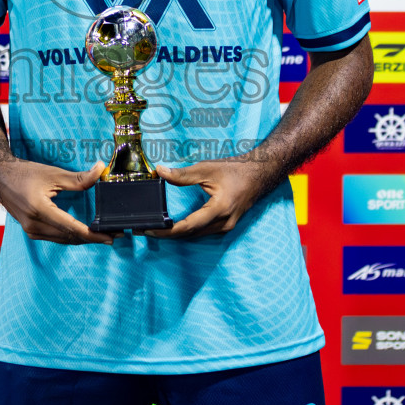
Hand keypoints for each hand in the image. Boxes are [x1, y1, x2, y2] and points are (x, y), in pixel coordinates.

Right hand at [0, 160, 112, 244]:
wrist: (0, 177)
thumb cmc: (25, 173)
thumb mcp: (53, 174)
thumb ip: (79, 178)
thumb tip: (100, 170)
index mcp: (39, 210)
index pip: (71, 227)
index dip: (92, 234)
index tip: (109, 236)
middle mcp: (34, 225)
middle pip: (69, 237)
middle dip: (92, 237)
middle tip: (113, 234)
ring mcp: (31, 230)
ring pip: (63, 240)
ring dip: (83, 239)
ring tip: (102, 235)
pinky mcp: (31, 231)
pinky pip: (56, 238)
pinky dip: (71, 236)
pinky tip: (84, 233)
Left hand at [143, 159, 271, 238]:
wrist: (259, 173)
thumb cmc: (236, 170)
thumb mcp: (207, 169)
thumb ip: (182, 174)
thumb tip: (159, 171)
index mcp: (220, 209)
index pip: (189, 226)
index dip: (167, 230)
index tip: (150, 229)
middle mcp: (224, 222)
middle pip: (190, 234)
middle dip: (167, 234)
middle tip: (145, 230)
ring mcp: (227, 226)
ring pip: (197, 235)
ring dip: (176, 234)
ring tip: (156, 230)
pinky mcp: (226, 225)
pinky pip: (203, 232)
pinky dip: (188, 231)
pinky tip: (175, 227)